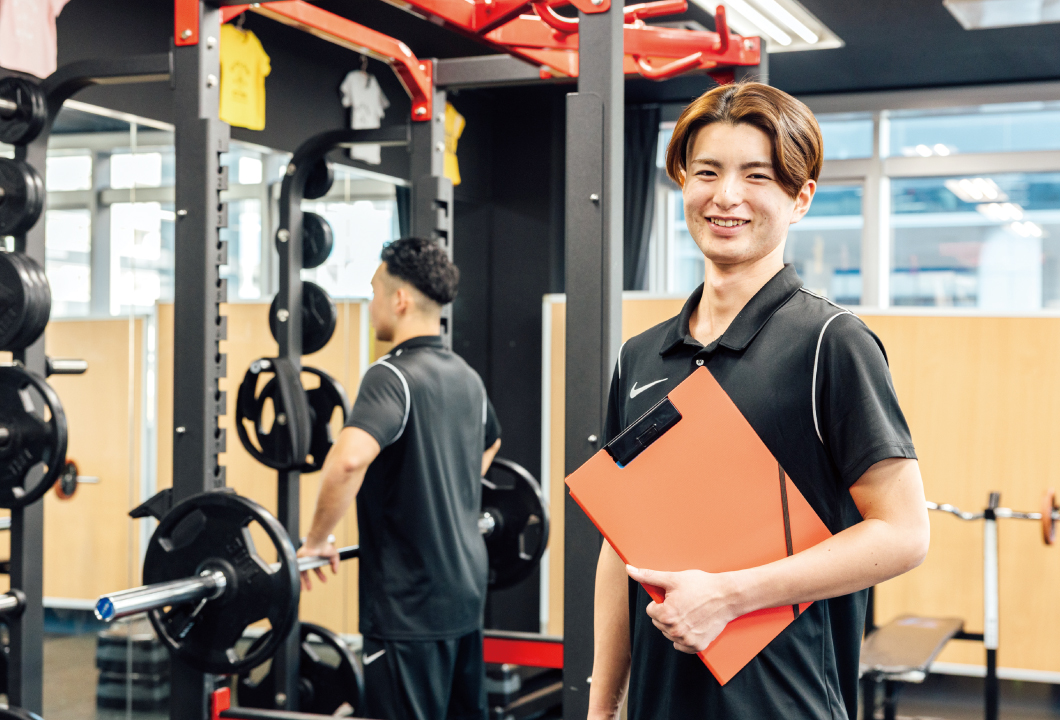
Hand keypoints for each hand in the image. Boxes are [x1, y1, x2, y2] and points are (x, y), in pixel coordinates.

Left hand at [297, 536, 338, 590]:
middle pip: (306, 573)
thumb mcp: (334, 556)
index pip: (316, 569)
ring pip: (300, 573)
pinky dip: (297, 577)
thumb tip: (335, 572)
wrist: (318, 542)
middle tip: (310, 589)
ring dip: (302, 582)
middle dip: (308, 581)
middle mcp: (308, 560)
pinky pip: (296, 570)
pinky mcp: (298, 560)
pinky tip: (299, 583)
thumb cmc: (325, 546)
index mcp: (315, 559)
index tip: (325, 581)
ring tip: (304, 590)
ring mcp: (302, 560)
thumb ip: (335, 564)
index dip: (320, 576)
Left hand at [625, 565, 739, 653]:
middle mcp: (674, 631)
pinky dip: (685, 637)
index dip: (661, 602)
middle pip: (659, 623)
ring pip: (669, 634)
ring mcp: (686, 640)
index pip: (651, 611)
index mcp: (666, 615)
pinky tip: (693, 624)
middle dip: (667, 614)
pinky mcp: (697, 646)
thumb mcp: (673, 578)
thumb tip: (629, 569)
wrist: (727, 596)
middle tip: (683, 603)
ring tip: (690, 612)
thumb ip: (648, 576)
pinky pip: (681, 646)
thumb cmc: (701, 585)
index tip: (675, 597)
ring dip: (675, 625)